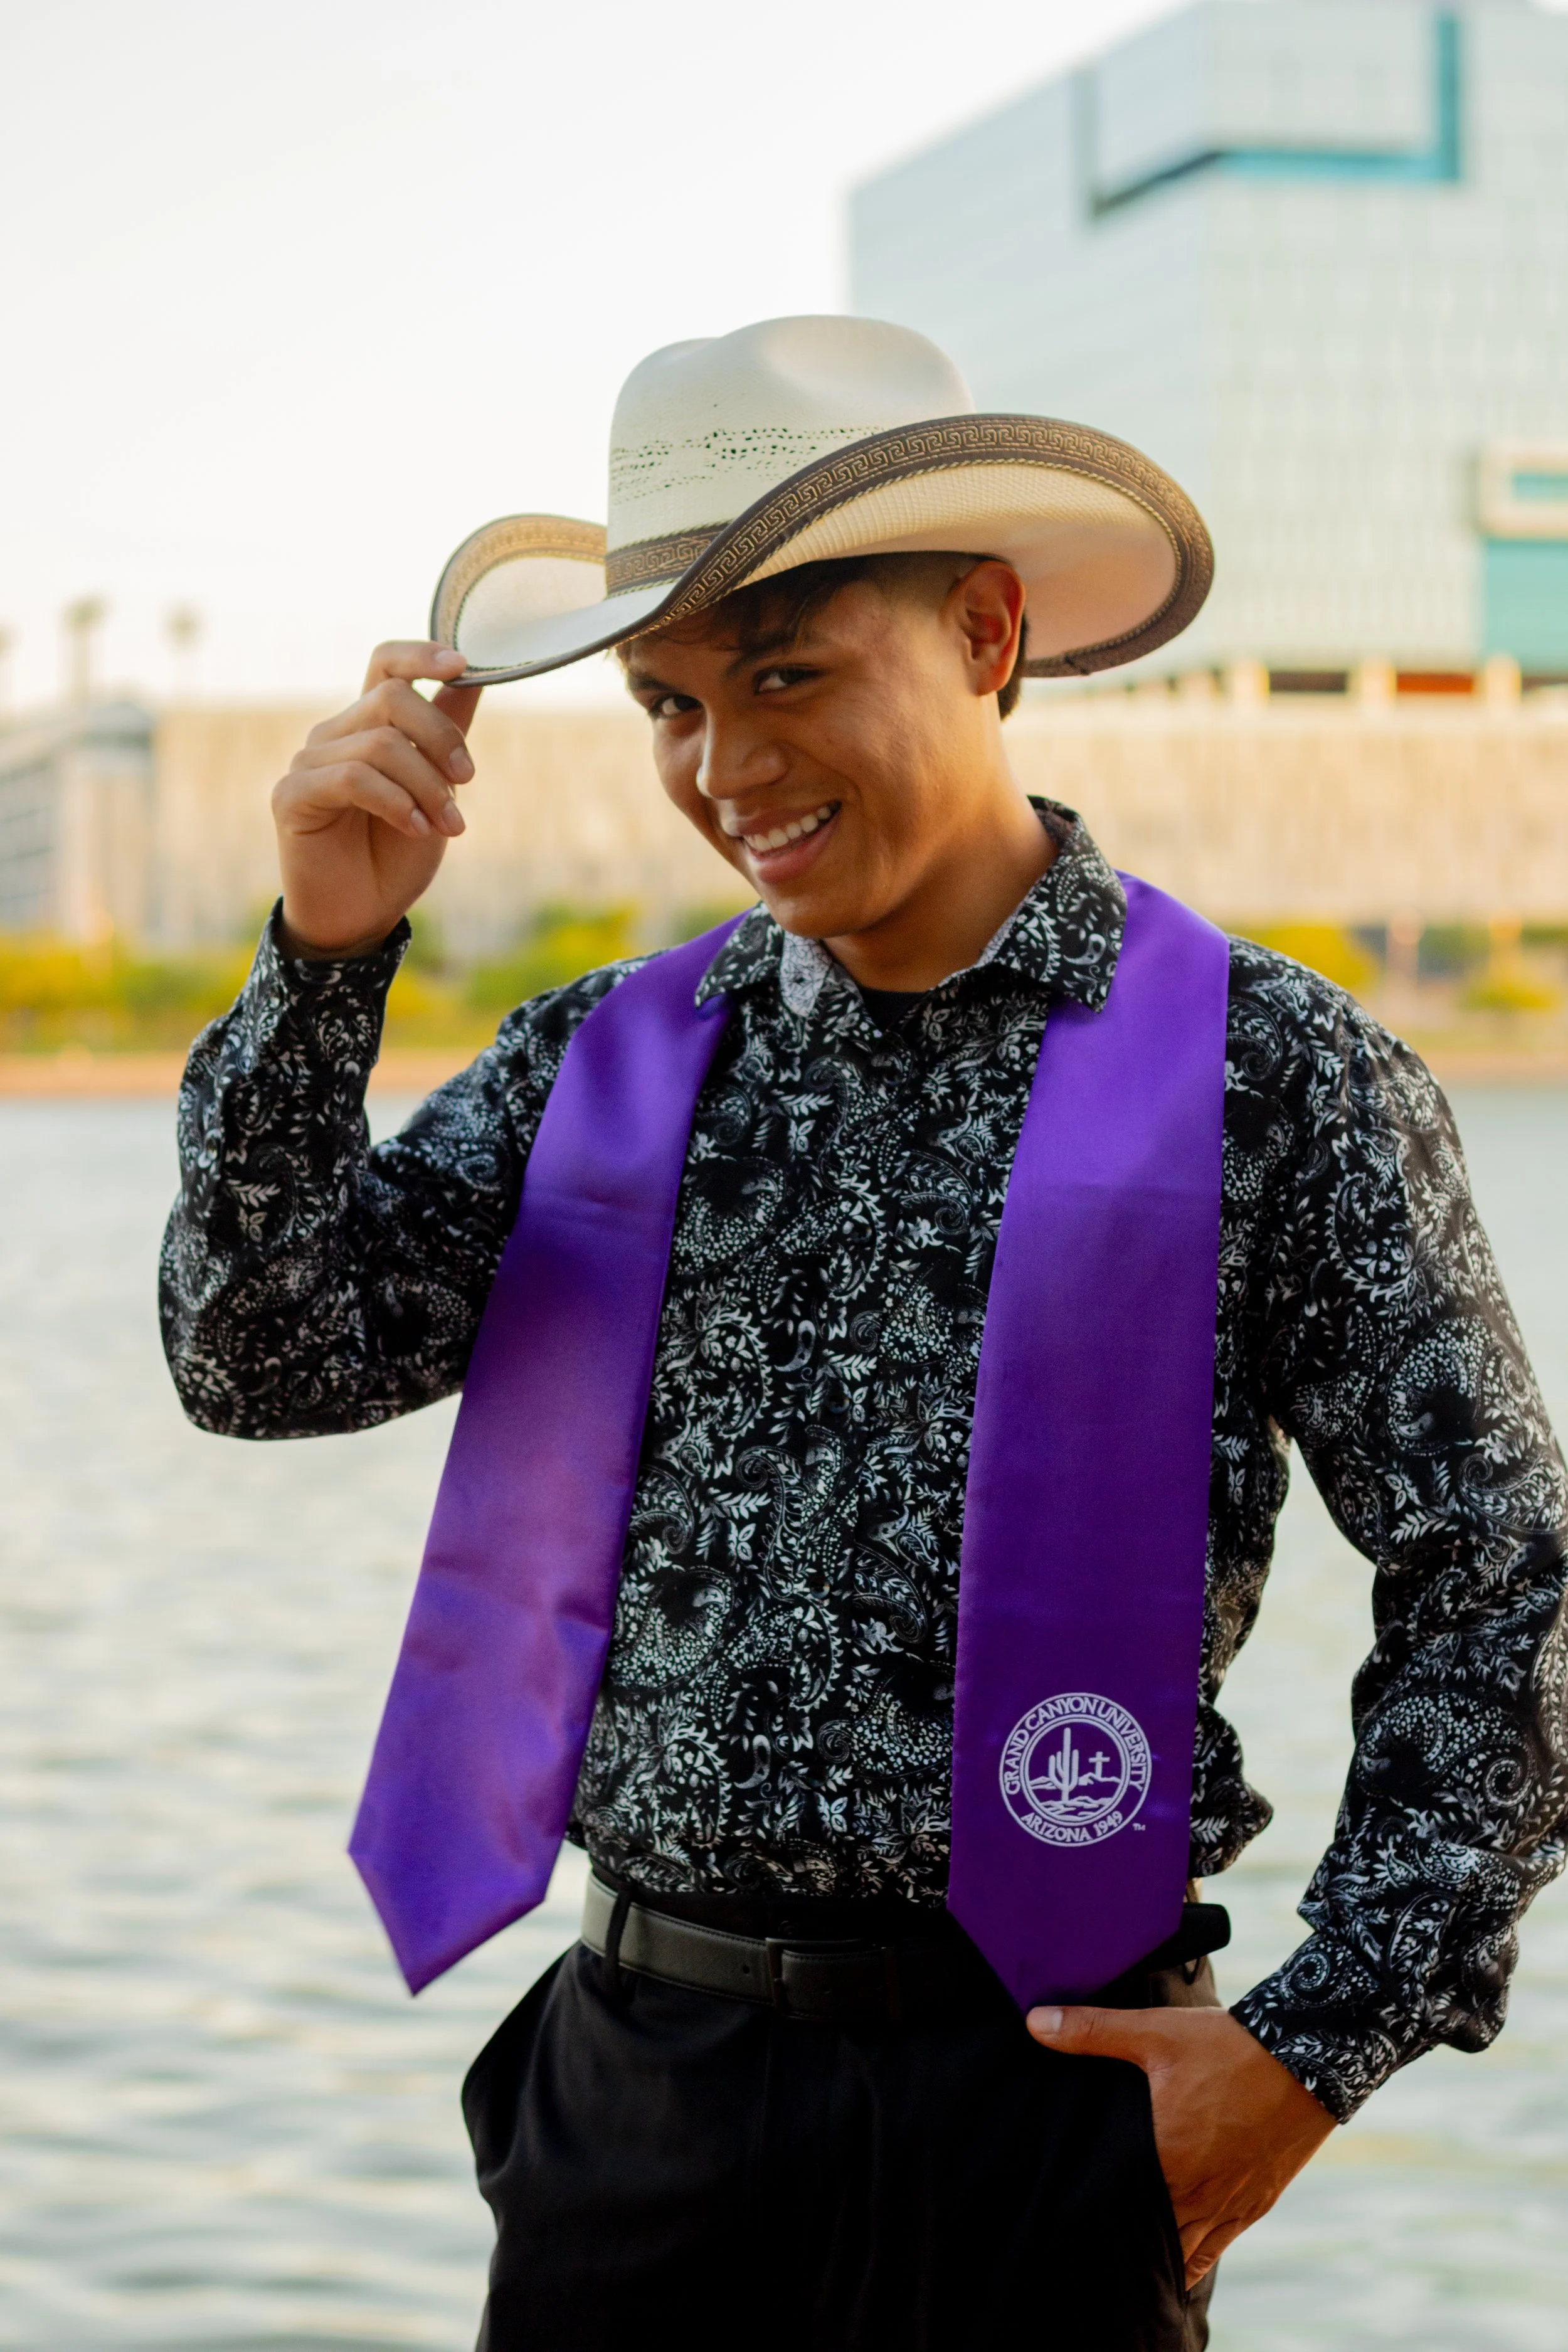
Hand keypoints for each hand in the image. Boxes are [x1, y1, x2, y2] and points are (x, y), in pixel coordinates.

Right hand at [272, 641, 481, 957]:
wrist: (362, 914)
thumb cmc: (396, 854)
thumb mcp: (437, 789)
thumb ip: (447, 733)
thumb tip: (473, 676)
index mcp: (368, 726)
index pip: (385, 665)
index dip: (421, 654)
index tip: (462, 663)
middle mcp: (334, 734)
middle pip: (392, 699)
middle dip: (441, 739)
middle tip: (466, 783)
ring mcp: (309, 762)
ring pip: (380, 744)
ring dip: (426, 786)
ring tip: (448, 825)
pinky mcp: (293, 795)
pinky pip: (353, 778)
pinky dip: (396, 802)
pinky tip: (415, 829)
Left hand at [1026, 2003, 1334, 2287]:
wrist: (1307, 2057)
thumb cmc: (1225, 2046)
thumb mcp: (1155, 2032)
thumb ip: (1091, 2031)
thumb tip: (1034, 2022)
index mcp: (1165, 2153)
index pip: (1117, 2200)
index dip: (1091, 2211)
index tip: (1066, 2215)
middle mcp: (1196, 2190)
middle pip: (1147, 2233)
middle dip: (1120, 2237)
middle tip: (1088, 2242)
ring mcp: (1228, 2204)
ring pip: (1182, 2251)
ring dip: (1156, 2254)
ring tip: (1124, 2258)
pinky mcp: (1254, 2206)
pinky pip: (1215, 2250)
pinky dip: (1192, 2261)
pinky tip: (1172, 2266)